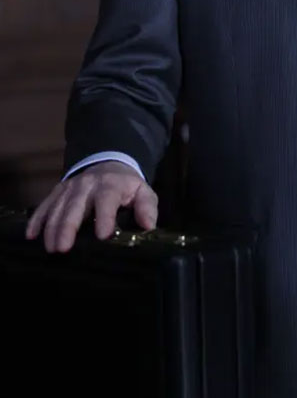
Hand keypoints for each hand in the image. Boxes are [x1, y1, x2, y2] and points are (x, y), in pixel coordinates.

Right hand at [25, 161, 157, 252]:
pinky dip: (37, 219)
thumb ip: (147, 208)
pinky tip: (31, 235)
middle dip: (68, 226)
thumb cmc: (126, 186)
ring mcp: (70, 187)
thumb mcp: (143, 192)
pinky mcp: (57, 191)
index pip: (107, 199)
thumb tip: (149, 226)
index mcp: (111, 185)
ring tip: (50, 248)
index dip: (105, 216)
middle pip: (76, 205)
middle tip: (63, 248)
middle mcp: (87, 184)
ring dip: (52, 227)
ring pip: (58, 207)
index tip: (103, 235)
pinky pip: (44, 205)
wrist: (109, 164)